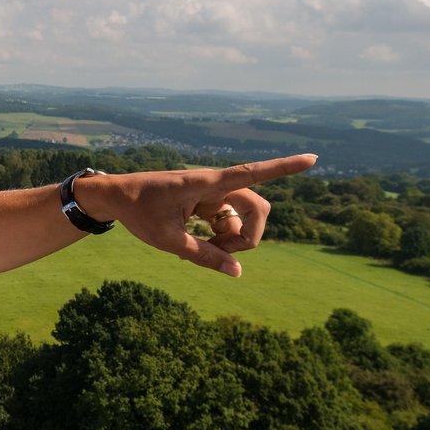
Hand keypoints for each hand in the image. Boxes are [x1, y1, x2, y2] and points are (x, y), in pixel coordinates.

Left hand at [79, 154, 317, 276]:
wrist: (115, 197)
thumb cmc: (138, 213)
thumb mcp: (168, 241)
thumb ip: (203, 256)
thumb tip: (238, 272)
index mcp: (206, 184)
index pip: (252, 173)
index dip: (284, 168)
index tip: (314, 158)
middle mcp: (214, 184)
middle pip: (256, 209)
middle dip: (250, 236)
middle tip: (222, 254)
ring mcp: (212, 193)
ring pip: (243, 218)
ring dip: (233, 239)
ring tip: (203, 249)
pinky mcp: (207, 201)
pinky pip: (229, 221)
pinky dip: (222, 237)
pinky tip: (198, 243)